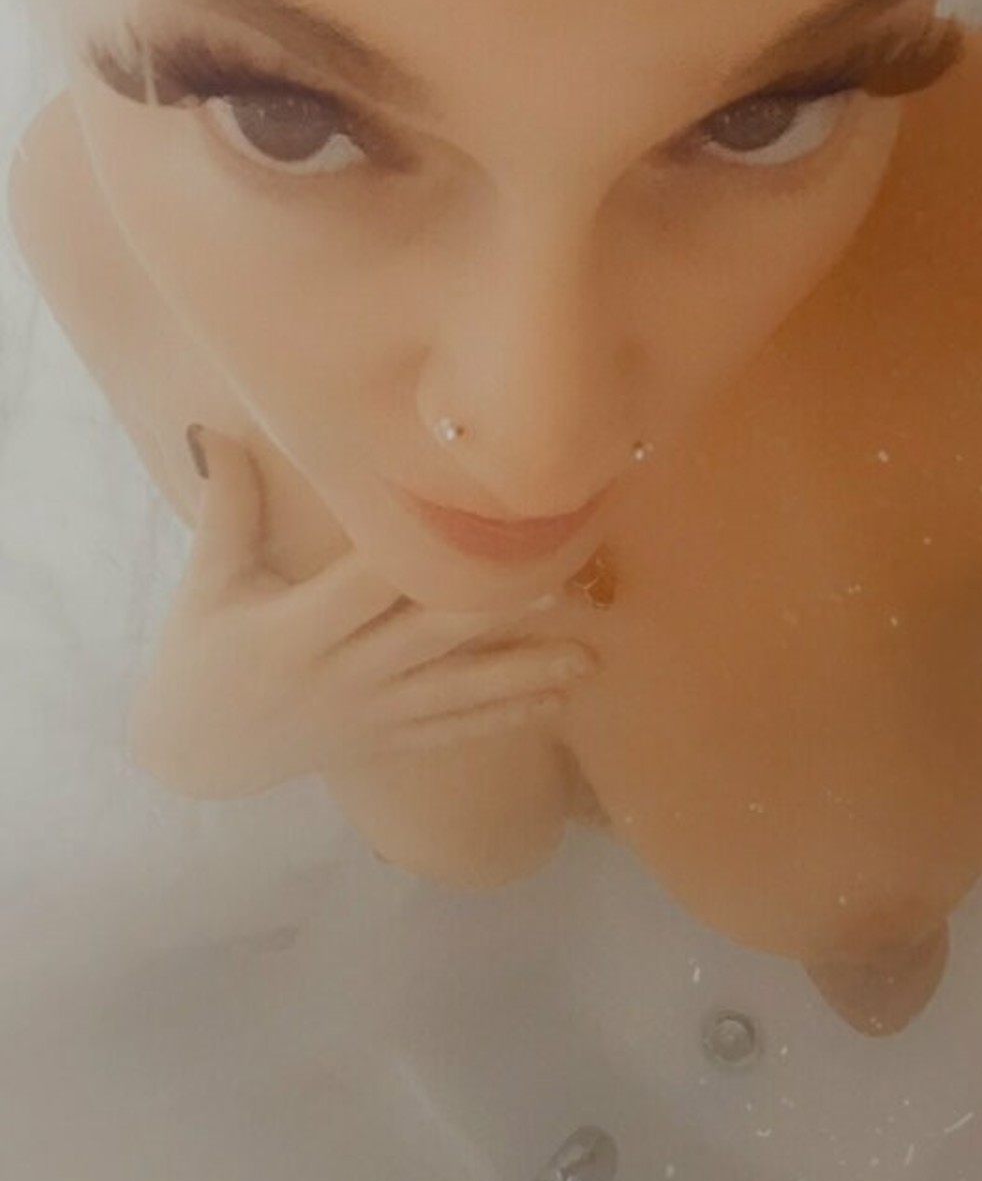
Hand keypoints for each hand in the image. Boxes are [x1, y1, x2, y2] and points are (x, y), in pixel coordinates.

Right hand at [128, 427, 595, 798]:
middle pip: (428, 641)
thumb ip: (226, 504)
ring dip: (524, 676)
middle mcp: (342, 677)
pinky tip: (559, 699)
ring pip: (457, 695)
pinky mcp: (386, 741)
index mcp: (296, 631)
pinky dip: (506, 717)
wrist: (195, 753)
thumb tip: (215, 426)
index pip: (363, 588)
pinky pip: (454, 730)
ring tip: (588, 658)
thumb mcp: (205, 580)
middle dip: (495, 613)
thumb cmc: (199, 652)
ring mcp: (370, 715)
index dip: (415, 559)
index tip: (471, 526)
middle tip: (561, 582)